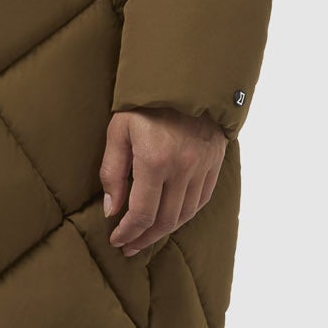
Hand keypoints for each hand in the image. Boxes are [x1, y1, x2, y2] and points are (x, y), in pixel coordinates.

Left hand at [100, 109, 226, 257]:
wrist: (186, 80)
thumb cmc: (145, 104)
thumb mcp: (118, 131)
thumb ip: (112, 172)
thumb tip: (112, 210)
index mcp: (155, 161)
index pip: (142, 213)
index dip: (128, 232)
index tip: (116, 240)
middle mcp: (183, 169)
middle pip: (165, 220)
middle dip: (144, 238)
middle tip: (129, 247)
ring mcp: (202, 168)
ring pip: (185, 214)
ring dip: (164, 231)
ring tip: (146, 237)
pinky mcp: (214, 164)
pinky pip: (201, 201)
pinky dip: (184, 215)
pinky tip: (170, 220)